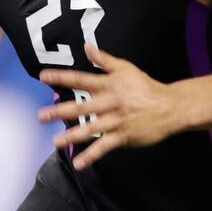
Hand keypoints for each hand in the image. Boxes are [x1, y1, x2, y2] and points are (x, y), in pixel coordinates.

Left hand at [38, 43, 179, 169]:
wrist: (170, 107)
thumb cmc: (147, 87)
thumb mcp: (126, 69)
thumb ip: (105, 59)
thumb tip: (87, 46)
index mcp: (108, 85)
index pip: (80, 79)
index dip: (61, 78)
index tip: (43, 77)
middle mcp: (109, 103)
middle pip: (80, 107)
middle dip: (59, 111)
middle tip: (41, 116)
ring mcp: (116, 121)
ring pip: (90, 129)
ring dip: (71, 136)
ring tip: (55, 142)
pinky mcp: (123, 136)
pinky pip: (104, 147)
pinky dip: (91, 156)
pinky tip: (78, 164)